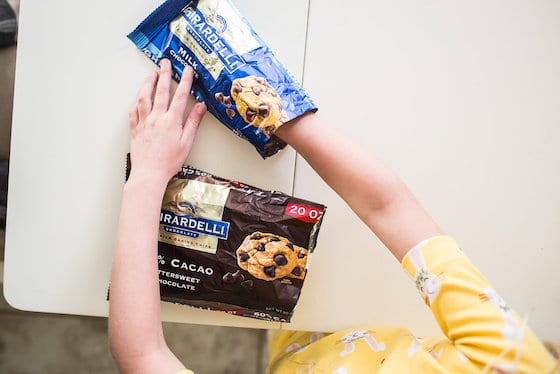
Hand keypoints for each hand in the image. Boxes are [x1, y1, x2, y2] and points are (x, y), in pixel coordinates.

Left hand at [128, 58, 205, 185]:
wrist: (149, 173)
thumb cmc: (169, 161)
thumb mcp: (187, 142)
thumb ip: (193, 122)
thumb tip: (200, 106)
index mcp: (171, 121)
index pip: (180, 95)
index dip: (185, 81)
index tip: (187, 70)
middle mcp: (156, 118)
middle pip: (161, 91)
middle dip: (164, 74)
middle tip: (166, 62)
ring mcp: (144, 122)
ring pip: (144, 97)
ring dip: (148, 83)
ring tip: (151, 74)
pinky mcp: (135, 129)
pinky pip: (134, 111)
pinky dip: (137, 102)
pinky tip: (139, 99)